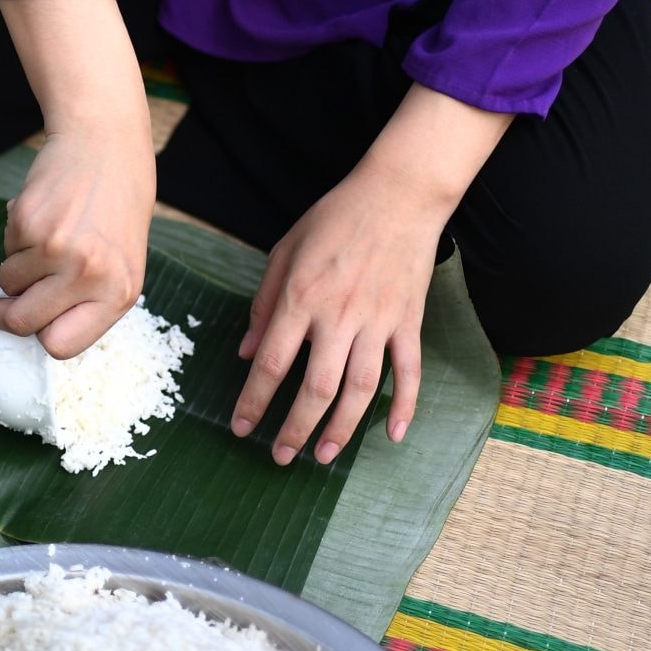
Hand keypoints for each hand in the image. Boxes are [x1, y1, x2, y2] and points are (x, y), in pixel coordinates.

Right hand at [0, 123, 152, 357]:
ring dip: (15, 268)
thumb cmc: (116, 204)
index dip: (38, 337)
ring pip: (8, 283)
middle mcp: (89, 276)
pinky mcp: (29, 222)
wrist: (105, 143)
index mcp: (118, 293)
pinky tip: (43, 215)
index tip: (21, 330)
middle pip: (23, 321)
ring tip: (44, 239)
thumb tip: (28, 324)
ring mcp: (56, 249)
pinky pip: (6, 248)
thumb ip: (85, 298)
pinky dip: (16, 237)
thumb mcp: (120, 261)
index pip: (62, 345)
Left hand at [232, 83, 512, 463]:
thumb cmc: (334, 219)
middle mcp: (338, 317)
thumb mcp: (284, 253)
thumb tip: (245, 354)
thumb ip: (263, 306)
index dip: (253, 401)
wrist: (398, 194)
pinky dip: (404, 406)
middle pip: (315, 389)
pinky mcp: (409, 321)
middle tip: (280, 456)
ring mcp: (378, 322)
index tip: (241, 427)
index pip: (270, 364)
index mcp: (301, 300)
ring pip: (360, 389)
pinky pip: (408, 372)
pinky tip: (392, 436)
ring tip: (325, 456)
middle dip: (295, 429)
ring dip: (341, 428)